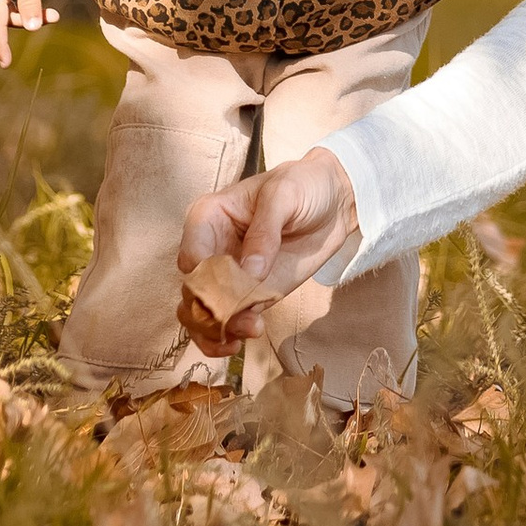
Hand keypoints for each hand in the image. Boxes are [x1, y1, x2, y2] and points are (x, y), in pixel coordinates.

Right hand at [177, 144, 358, 342]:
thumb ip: (265, 231)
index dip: (205, 280)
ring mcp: (227, 277)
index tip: (230, 292)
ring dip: (216, 331)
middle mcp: (210, 250)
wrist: (334, 201)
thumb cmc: (303, 185)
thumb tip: (250, 273)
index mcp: (208, 218)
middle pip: (192, 291)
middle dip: (211, 312)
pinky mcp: (248, 296)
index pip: (191, 256)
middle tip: (243, 319)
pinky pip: (226, 323)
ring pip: (201, 315)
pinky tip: (242, 340)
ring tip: (250, 329)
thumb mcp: (284, 195)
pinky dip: (228, 336)